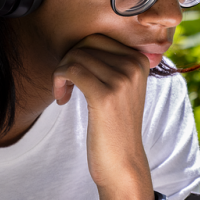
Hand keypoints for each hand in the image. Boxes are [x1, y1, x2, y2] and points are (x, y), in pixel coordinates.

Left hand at [53, 34, 153, 199]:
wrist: (122, 162)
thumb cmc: (114, 126)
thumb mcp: (120, 88)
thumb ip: (110, 62)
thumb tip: (81, 39)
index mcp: (140, 60)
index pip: (98, 37)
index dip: (78, 54)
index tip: (75, 78)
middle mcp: (134, 66)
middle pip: (86, 43)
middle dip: (68, 60)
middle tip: (65, 85)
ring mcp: (122, 79)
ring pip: (75, 56)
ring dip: (61, 74)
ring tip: (63, 94)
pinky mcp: (105, 95)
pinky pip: (71, 70)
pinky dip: (59, 82)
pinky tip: (62, 100)